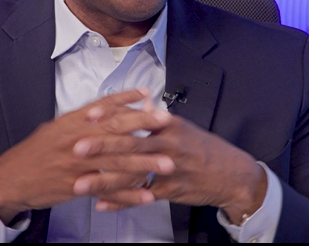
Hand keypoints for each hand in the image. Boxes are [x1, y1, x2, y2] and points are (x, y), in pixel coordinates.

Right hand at [0, 89, 173, 223]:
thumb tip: (106, 109)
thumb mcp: (56, 127)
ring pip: (117, 162)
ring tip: (167, 163)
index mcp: (71, 122)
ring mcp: (78, 164)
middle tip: (167, 122)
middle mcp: (76, 140)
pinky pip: (108, 190)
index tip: (148, 94)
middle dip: (144, 125)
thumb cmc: (35, 152)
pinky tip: (147, 195)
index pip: (103, 106)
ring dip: (145, 163)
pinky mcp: (78, 187)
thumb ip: (82, 119)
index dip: (127, 99)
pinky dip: (128, 194)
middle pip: (115, 130)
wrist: (11, 179)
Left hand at [72, 114, 266, 223]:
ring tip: (80, 185)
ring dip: (104, 180)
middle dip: (101, 147)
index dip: (110, 116)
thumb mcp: (183, 128)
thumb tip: (141, 103)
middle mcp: (168, 144)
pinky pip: (142, 197)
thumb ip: (158, 118)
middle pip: (130, 144)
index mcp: (168, 124)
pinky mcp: (171, 190)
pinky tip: (102, 205)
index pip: (135, 117)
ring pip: (132, 174)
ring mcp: (170, 168)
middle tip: (76, 148)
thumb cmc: (204, 149)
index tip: (88, 116)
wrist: (232, 174)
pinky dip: (122, 202)